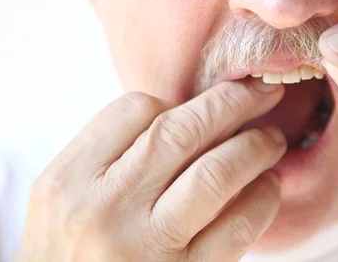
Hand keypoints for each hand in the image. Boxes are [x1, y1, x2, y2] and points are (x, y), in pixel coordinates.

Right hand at [16, 80, 286, 261]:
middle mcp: (103, 209)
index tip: (201, 110)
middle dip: (233, 102)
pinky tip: (268, 187)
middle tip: (263, 92)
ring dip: (255, 148)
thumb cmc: (70, 253)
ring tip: (272, 139)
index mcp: (68, 179)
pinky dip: (261, 199)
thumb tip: (188, 114)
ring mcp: (144, 247)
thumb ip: (111, 156)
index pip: (136, 109)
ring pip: (215, 174)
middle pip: (182, 132)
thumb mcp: (64, 200)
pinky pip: (235, 228)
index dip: (178, 102)